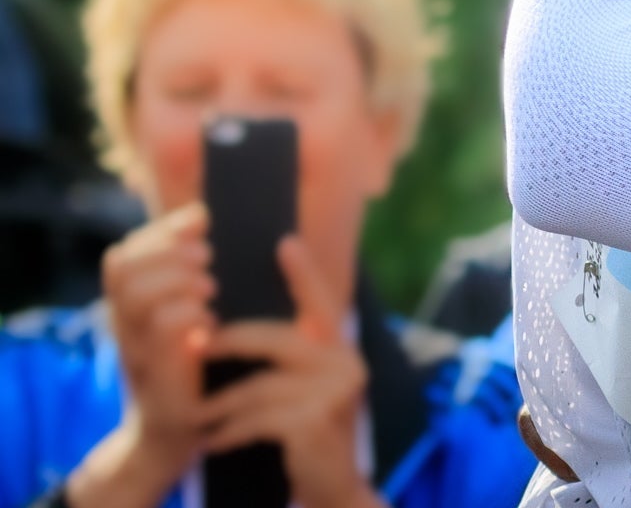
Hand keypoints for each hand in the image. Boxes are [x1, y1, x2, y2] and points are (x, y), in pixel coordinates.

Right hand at [68, 206, 214, 507]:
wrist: (179, 428)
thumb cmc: (193, 360)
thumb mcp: (187, 310)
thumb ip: (187, 268)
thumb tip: (202, 214)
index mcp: (130, 304)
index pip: (125, 253)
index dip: (160, 231)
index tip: (202, 221)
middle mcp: (123, 323)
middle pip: (123, 266)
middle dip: (169, 252)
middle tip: (208, 259)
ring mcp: (134, 348)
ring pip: (137, 294)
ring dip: (178, 281)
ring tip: (210, 291)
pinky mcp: (154, 373)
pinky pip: (161, 329)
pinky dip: (188, 316)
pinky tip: (210, 325)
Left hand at [199, 237, 379, 507]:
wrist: (335, 490)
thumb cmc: (310, 435)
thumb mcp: (307, 391)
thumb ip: (292, 359)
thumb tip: (245, 328)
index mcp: (341, 348)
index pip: (322, 301)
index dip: (302, 272)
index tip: (283, 241)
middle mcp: (346, 361)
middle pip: (276, 339)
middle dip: (228, 343)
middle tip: (191, 345)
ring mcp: (335, 390)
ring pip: (259, 384)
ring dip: (222, 406)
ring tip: (200, 420)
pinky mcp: (316, 420)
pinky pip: (257, 417)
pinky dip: (230, 431)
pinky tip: (215, 443)